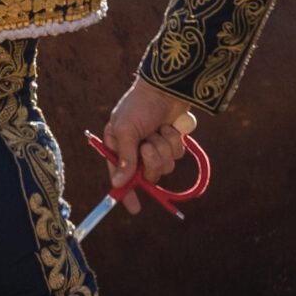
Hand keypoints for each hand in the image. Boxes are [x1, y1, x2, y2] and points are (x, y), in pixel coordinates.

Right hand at [99, 79, 198, 215]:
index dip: (126, 193)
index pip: (120, 177)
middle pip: (146, 175)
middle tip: (149, 144)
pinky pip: (177, 155)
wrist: (166, 87)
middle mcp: (136, 150)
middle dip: (151, 161)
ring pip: (164, 166)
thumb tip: (118, 183)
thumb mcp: (126, 130)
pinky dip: (175, 142)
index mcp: (119, 147)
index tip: (135, 208)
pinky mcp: (172, 142)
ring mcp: (156, 147)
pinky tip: (171, 127)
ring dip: (165, 148)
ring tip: (160, 130)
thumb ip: (125, 158)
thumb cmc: (139, 105)